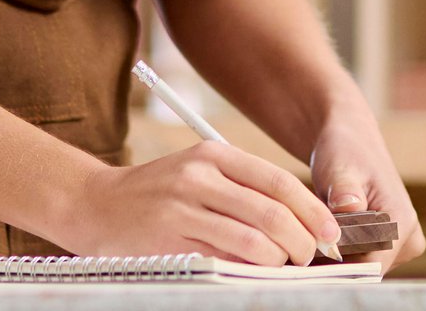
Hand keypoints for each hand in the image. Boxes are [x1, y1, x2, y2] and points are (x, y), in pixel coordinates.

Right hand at [51, 143, 339, 265]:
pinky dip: (249, 267)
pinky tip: (257, 270)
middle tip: (311, 256)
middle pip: (272, 211)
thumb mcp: (198, 173)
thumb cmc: (157, 194)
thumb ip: (241, 190)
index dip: (312, 210)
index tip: (331, 232)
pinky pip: (223, 257)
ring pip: (252, 237)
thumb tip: (297, 221)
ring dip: (280, 258)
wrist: (94, 204)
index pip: (278, 182)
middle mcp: (200, 176)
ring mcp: (183, 207)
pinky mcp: (170, 237)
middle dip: (302, 240)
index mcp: (214, 155)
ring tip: (286, 266)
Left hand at [310, 113, 424, 271]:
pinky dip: (338, 253)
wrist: (351, 143)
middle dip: (334, 262)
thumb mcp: (340, 168)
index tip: (310, 257)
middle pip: (364, 271)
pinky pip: (359, 261)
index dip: (339, 268)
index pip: (371, 267)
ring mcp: (400, 246)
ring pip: (360, 268)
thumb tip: (349, 208)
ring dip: (335, 258)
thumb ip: (344, 191)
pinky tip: (320, 235)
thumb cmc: (345, 152)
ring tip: (314, 232)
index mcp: (402, 222)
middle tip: (306, 240)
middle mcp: (407, 239)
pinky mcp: (388, 247)